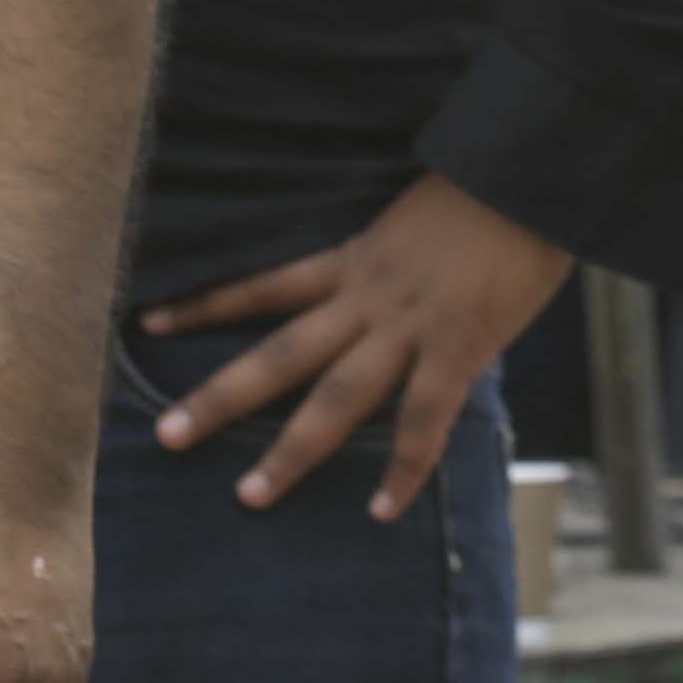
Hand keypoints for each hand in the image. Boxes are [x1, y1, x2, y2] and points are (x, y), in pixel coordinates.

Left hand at [137, 173, 570, 519]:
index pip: (265, 284)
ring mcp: (409, 326)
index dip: (206, 304)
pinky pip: (423, 419)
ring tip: (249, 496)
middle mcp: (368, 296)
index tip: (147, 322)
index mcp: (357, 258)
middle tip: (165, 436)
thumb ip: (395, 256)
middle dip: (221, 396)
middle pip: (281, 353)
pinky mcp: (457, 346)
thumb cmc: (488, 182)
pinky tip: (381, 511)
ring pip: (336, 397)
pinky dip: (403, 470)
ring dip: (291, 451)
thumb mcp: (419, 214)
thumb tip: (391, 281)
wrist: (534, 171)